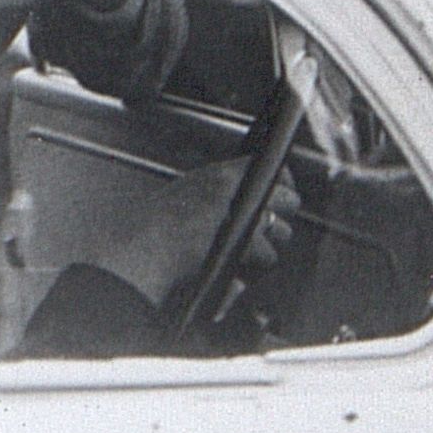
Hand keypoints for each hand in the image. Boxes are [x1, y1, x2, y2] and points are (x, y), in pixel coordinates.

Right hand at [94, 158, 298, 308]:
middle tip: (271, 226)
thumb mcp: (185, 191)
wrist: (145, 247)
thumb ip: (217, 192)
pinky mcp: (245, 241)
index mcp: (220, 174)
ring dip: (271, 242)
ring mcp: (241, 213)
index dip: (283, 183)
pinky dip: (257, 263)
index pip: (271, 168)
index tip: (284, 192)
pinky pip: (267, 254)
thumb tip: (250, 200)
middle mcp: (235, 188)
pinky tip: (240, 264)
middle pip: (287, 199)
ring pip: (281, 230)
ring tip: (251, 251)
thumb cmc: (156, 226)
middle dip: (283, 215)